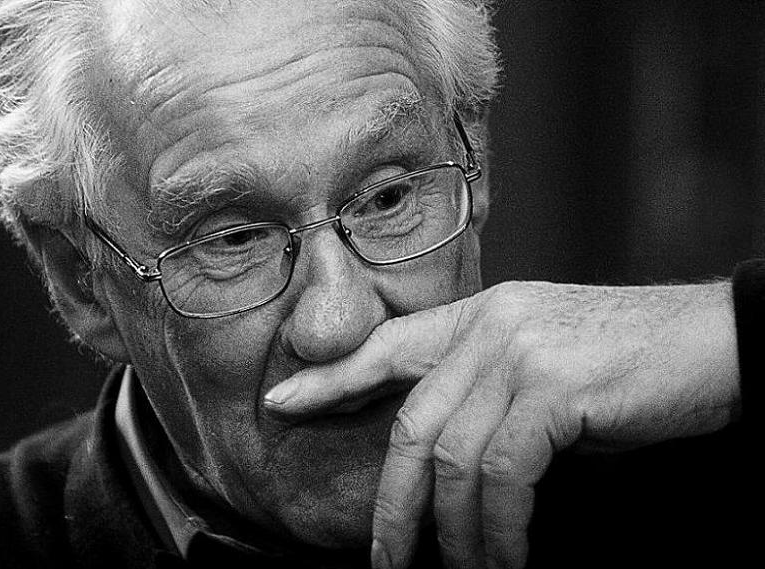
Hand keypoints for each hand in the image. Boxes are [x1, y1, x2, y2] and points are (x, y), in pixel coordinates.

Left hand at [263, 281, 739, 567]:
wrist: (719, 342)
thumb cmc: (635, 366)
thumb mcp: (548, 368)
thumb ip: (493, 394)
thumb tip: (450, 460)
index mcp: (482, 315)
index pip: (388, 344)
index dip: (330, 376)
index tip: (282, 400)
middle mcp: (490, 325)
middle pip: (411, 424)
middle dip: (394, 502)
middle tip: (387, 558)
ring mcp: (519, 351)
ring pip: (453, 459)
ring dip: (458, 531)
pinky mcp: (553, 386)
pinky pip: (503, 474)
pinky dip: (502, 527)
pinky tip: (511, 556)